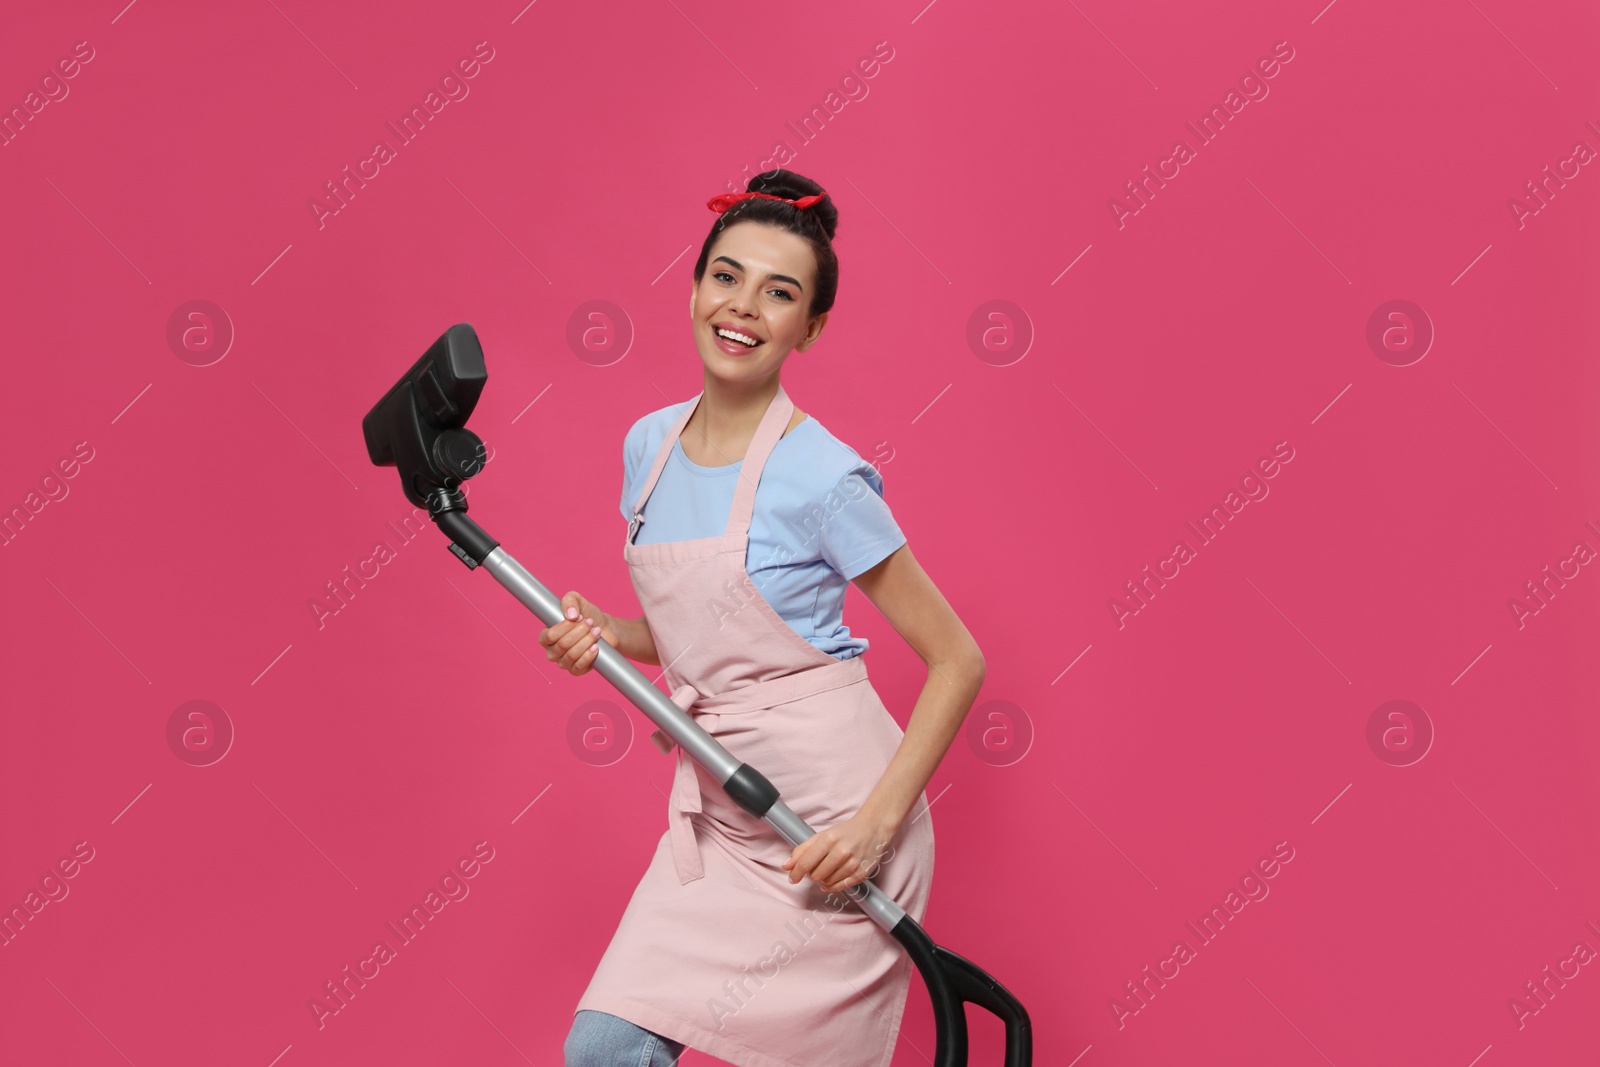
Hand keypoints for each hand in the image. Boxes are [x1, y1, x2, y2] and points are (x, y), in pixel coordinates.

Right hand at [537, 591, 615, 675]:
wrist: (604, 628)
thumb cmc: (587, 615)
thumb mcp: (578, 601)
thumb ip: (569, 601)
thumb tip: (571, 615)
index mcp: (547, 636)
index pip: (549, 636)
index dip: (565, 627)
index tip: (579, 617)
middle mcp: (552, 651)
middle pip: (562, 644)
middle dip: (580, 631)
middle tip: (590, 623)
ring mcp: (563, 662)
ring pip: (571, 655)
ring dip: (586, 641)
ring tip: (596, 632)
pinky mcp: (576, 670)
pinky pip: (578, 667)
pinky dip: (588, 656)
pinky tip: (595, 647)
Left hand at [781, 811, 899, 893]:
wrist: (873, 829)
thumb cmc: (846, 832)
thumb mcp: (822, 835)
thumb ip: (802, 850)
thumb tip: (786, 866)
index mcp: (829, 839)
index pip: (806, 862)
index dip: (796, 873)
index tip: (792, 878)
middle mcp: (841, 851)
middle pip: (815, 875)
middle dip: (811, 874)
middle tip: (815, 868)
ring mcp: (853, 863)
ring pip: (827, 882)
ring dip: (822, 879)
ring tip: (827, 869)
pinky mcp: (862, 873)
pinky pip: (840, 887)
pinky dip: (832, 886)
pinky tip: (830, 880)